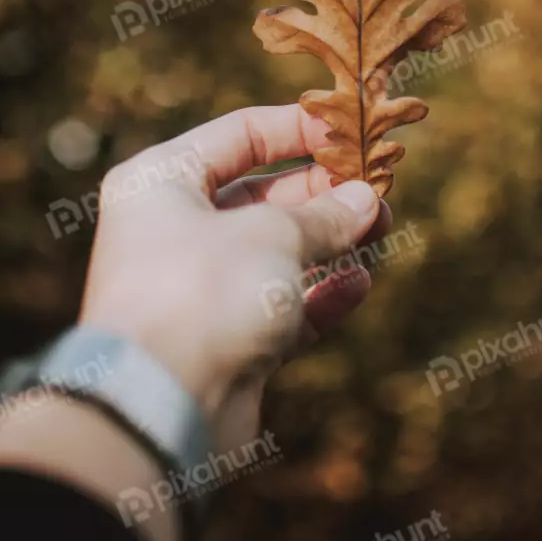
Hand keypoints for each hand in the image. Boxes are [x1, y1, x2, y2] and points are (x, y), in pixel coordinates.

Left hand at [80, 104, 388, 449]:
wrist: (158, 410)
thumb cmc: (204, 293)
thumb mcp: (272, 234)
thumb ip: (324, 213)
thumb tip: (365, 199)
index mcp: (161, 182)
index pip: (240, 135)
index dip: (300, 130)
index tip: (354, 134)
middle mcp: (172, 230)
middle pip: (260, 194)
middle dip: (324, 191)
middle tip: (380, 190)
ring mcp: (196, 288)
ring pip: (274, 252)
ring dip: (329, 240)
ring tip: (383, 228)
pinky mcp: (221, 341)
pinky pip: (278, 306)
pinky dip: (318, 294)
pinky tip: (360, 282)